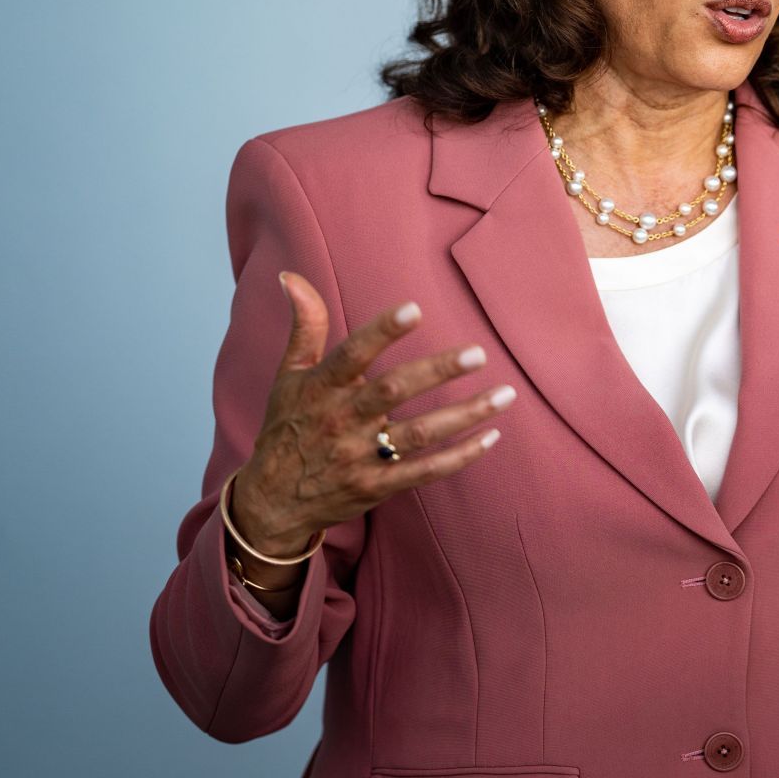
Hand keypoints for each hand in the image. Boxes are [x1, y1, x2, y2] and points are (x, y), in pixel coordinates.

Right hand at [229, 272, 513, 555]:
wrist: (272, 502)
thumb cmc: (287, 427)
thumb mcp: (290, 376)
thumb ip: (304, 325)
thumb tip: (291, 275)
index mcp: (322, 388)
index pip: (352, 353)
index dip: (382, 331)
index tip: (415, 309)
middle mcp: (342, 420)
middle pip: (394, 391)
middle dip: (438, 371)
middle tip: (479, 353)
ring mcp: (360, 457)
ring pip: (420, 433)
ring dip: (466, 414)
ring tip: (506, 394)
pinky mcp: (377, 487)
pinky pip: (425, 472)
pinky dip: (460, 457)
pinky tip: (491, 436)